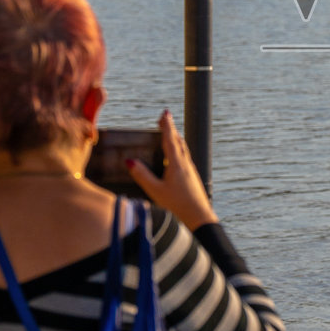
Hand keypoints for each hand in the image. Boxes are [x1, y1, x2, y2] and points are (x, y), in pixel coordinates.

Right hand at [127, 110, 216, 230]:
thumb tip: (130, 161)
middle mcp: (185, 164)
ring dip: (176, 139)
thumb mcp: (155, 191)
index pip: (170, 140)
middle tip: (164, 119)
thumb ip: (142, 176)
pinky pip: (185, 158)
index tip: (165, 113)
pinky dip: (179, 151)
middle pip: (178, 142)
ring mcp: (191, 171)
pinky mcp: (192, 178)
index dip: (166, 126)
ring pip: (183, 150)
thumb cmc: (177, 206)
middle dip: (171, 130)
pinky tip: (176, 158)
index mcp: (176, 164)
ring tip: (170, 134)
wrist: (200, 218)